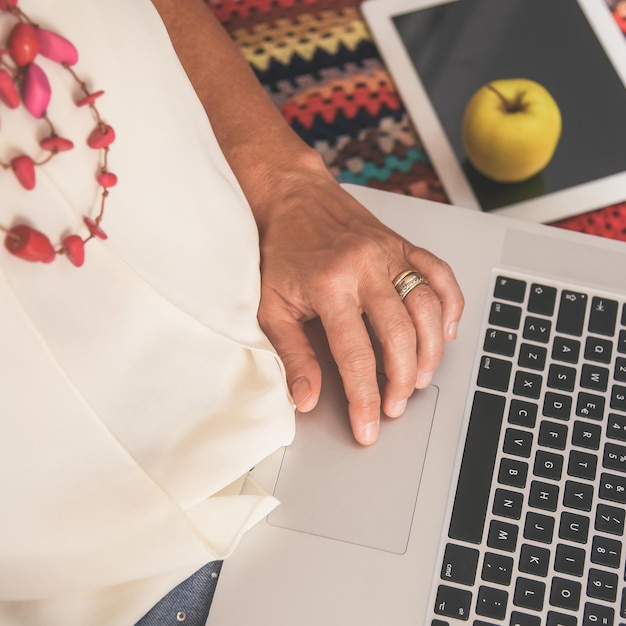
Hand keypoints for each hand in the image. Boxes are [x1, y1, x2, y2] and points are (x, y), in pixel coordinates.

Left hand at [255, 163, 463, 445]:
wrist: (292, 196)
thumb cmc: (280, 250)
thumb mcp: (272, 306)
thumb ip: (293, 354)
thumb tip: (307, 398)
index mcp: (329, 285)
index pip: (354, 355)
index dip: (364, 399)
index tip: (369, 428)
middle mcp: (365, 268)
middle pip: (399, 335)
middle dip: (401, 380)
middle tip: (395, 406)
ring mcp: (389, 253)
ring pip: (428, 307)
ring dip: (430, 351)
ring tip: (418, 379)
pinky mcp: (403, 244)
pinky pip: (440, 274)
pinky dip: (451, 305)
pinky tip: (445, 331)